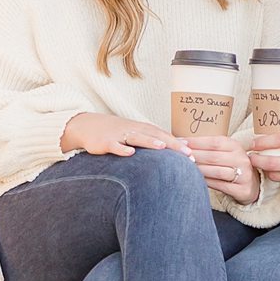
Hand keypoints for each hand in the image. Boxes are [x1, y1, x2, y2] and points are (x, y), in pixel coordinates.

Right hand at [60, 112, 189, 158]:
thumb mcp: (135, 133)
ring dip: (149, 142)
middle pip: (155, 135)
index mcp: (142, 129)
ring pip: (136, 138)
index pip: (163, 135)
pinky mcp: (105, 142)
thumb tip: (177, 146)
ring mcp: (119, 135)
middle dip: (171, 144)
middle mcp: (133, 130)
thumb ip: (154, 139)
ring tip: (163, 147)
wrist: (87, 125)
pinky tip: (130, 153)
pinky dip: (121, 149)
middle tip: (187, 154)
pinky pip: (114, 146)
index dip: (178, 144)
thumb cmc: (116, 132)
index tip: (192, 154)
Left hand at [184, 135, 259, 203]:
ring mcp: (244, 174)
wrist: (252, 184)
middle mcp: (241, 159)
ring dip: (199, 170)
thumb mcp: (225, 152)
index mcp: (235, 146)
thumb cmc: (231, 165)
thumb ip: (208, 148)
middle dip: (194, 156)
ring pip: (217, 171)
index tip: (180, 142)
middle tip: (178, 157)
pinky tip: (196, 180)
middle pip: (213, 157)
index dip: (196, 142)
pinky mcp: (243, 189)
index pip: (214, 142)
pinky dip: (207, 182)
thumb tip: (181, 142)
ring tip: (185, 169)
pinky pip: (221, 186)